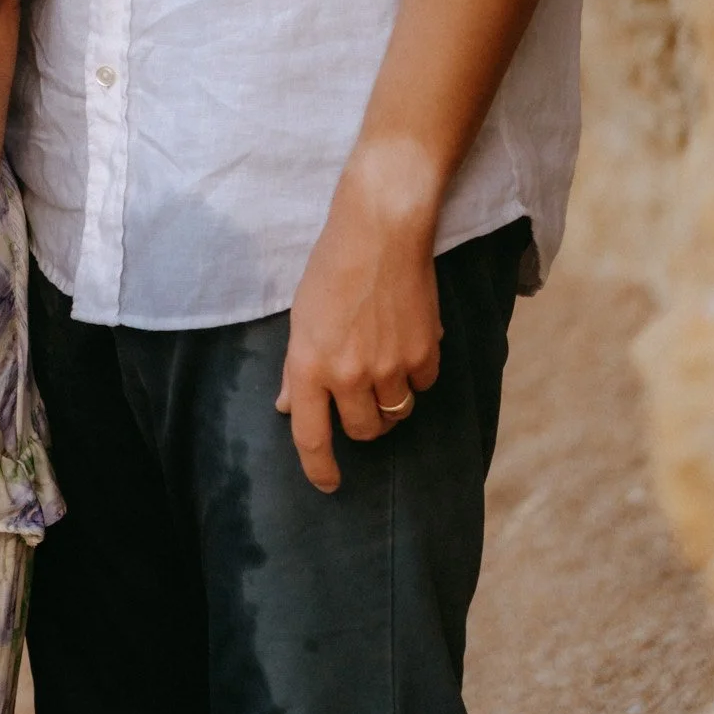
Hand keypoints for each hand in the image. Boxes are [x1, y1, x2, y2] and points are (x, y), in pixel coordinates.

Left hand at [276, 144, 444, 491]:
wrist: (380, 229)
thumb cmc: (332, 266)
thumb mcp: (301, 317)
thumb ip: (298, 369)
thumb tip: (289, 408)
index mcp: (309, 364)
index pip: (311, 437)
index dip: (320, 469)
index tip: (328, 484)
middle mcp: (348, 374)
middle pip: (363, 431)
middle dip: (362, 422)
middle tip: (361, 394)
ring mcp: (389, 367)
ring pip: (396, 413)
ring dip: (391, 400)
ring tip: (385, 362)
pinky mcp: (423, 354)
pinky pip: (424, 385)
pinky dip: (417, 373)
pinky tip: (408, 340)